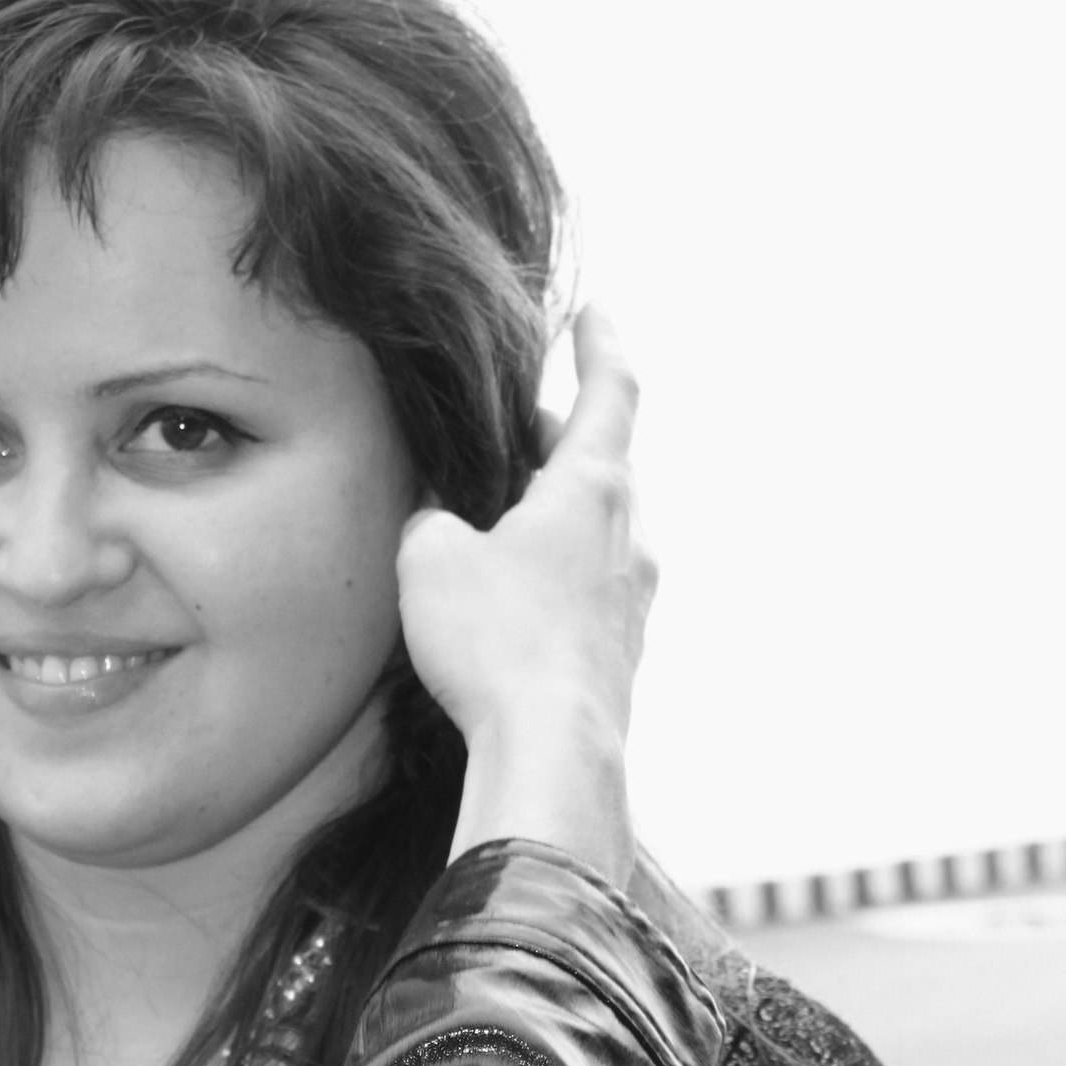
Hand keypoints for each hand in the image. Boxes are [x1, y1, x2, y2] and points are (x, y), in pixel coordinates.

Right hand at [397, 307, 657, 887]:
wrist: (553, 752)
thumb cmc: (496, 641)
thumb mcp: (431, 556)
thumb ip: (433, 517)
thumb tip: (440, 519)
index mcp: (592, 488)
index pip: (611, 392)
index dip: (601, 344)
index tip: (594, 312)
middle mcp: (629, 535)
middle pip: (597, 463)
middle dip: (552, 441)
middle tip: (509, 429)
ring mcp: (634, 596)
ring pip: (597, 529)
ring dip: (553, 513)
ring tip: (498, 518)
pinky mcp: (622, 650)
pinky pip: (591, 584)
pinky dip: (556, 569)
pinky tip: (511, 597)